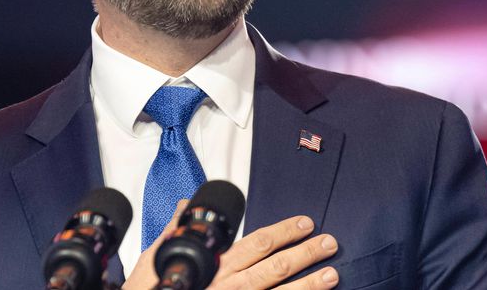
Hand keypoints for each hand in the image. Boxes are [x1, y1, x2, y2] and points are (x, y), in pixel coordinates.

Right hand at [123, 207, 337, 288]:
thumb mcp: (154, 260)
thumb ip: (173, 232)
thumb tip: (182, 206)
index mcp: (213, 264)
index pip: (257, 243)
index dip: (284, 232)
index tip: (305, 223)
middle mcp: (228, 285)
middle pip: (276, 266)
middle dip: (306, 253)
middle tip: (330, 242)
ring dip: (309, 284)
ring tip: (332, 274)